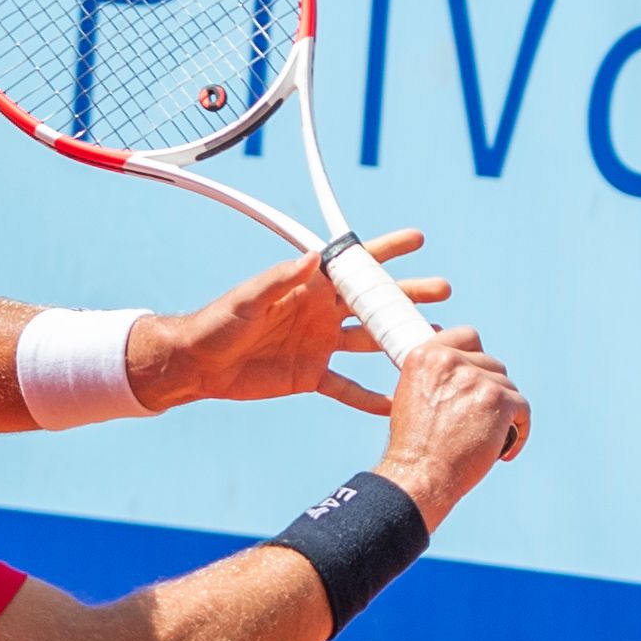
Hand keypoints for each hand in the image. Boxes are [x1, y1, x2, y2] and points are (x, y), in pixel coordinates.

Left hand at [127, 229, 450, 417]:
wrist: (198, 365)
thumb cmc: (219, 323)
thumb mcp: (249, 300)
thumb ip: (282, 279)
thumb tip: (313, 258)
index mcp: (310, 288)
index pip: (354, 265)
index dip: (384, 251)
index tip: (417, 238)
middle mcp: (321, 313)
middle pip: (373, 303)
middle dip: (406, 296)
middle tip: (443, 291)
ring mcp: (320, 345)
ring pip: (370, 341)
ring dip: (399, 341)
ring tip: (435, 340)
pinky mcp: (311, 376)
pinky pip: (347, 388)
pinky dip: (370, 398)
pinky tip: (397, 402)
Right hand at [374, 330, 530, 529]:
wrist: (418, 476)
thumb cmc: (413, 447)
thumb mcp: (411, 397)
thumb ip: (437, 376)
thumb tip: (466, 367)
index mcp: (425, 356)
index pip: (468, 337)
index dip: (476, 357)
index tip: (475, 376)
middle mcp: (450, 361)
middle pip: (492, 364)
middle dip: (489, 391)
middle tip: (477, 420)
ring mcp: (476, 379)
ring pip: (508, 387)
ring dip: (503, 412)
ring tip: (487, 437)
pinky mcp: (499, 400)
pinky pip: (522, 409)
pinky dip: (518, 429)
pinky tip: (504, 450)